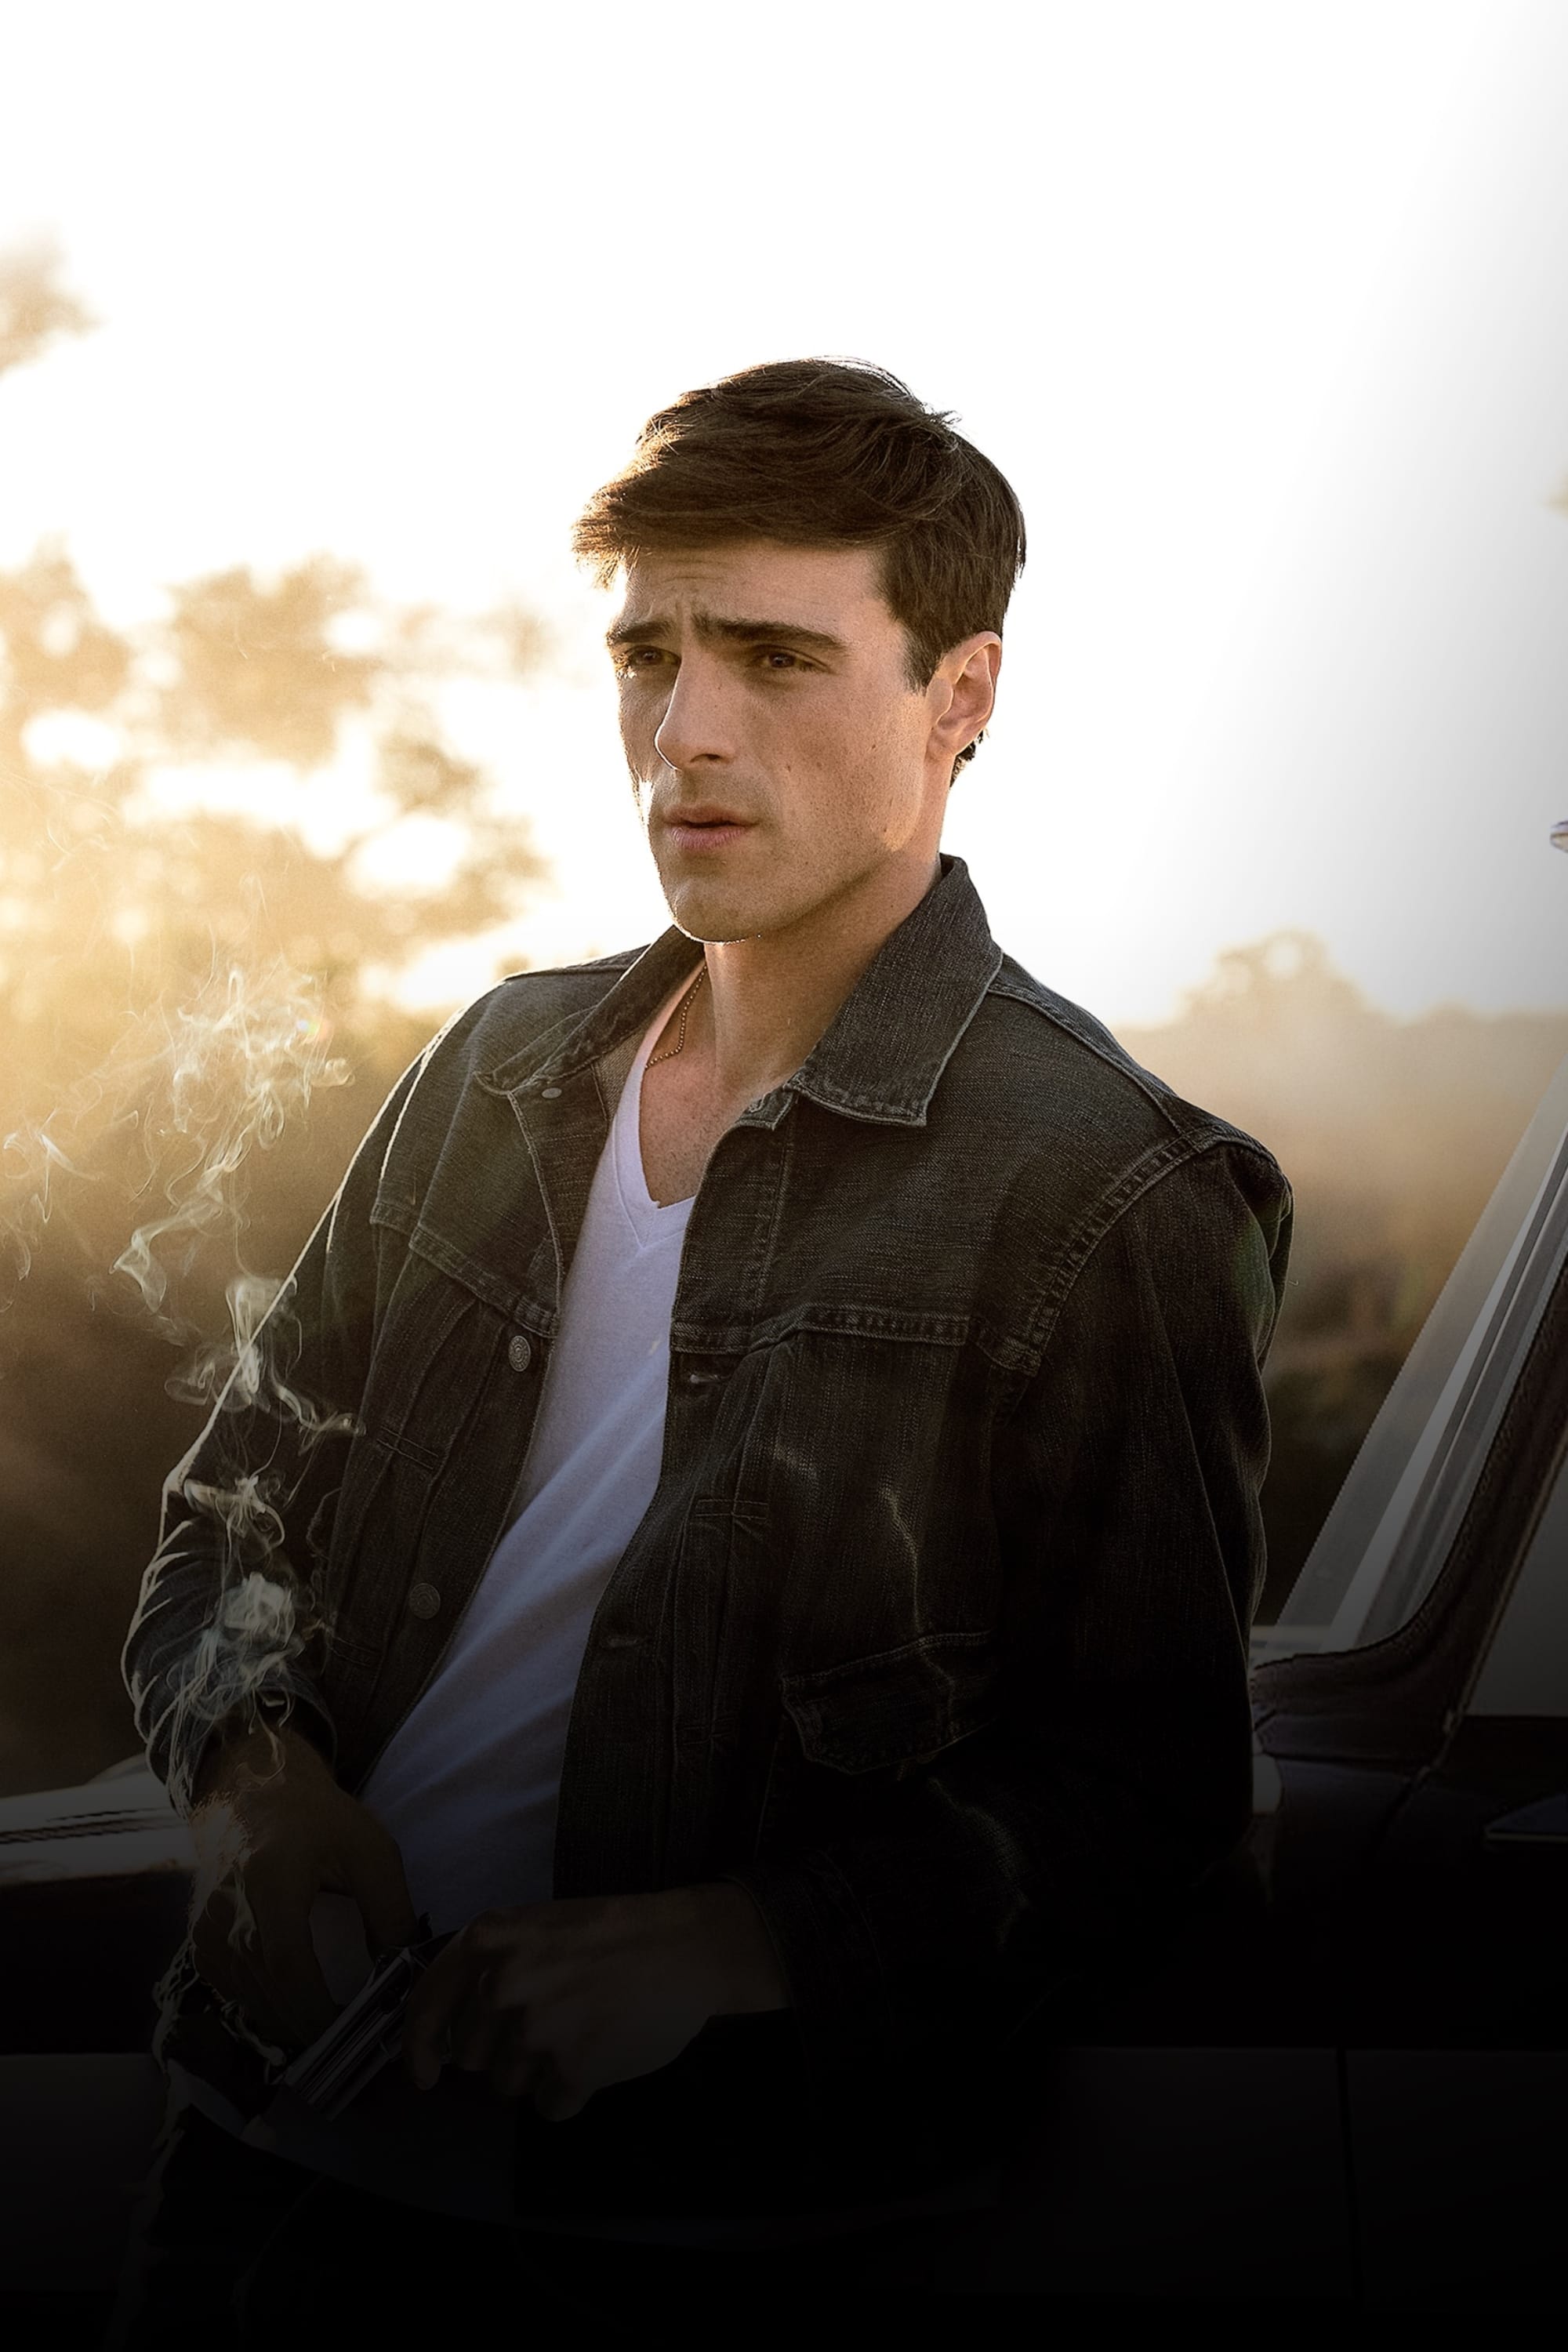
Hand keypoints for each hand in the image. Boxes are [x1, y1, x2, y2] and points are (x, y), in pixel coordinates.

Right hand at [188, 1720, 418, 2051]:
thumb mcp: (371, 1850)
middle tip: (355, 2042)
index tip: (351, 2034)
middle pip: (268, 1992)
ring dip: (291, 2022)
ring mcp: (206, 1932)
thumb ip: (390, 1911)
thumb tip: (403, 1973)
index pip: (287, 1964)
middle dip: (312, 2026)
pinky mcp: (201, 1944)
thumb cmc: (319, 1820)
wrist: (253, 1794)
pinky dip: (267, 2007)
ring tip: (335, 2026)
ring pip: (250, 2001)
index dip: (316, 2010)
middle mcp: (227, 1912)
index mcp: (271, 1883)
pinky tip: (298, 2003)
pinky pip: (235, 1993)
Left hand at [401, 1883, 786, 2119]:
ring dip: (538, 2071)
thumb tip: (453, 2030)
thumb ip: (491, 1966)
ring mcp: (535, 2030)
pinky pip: (548, 2107)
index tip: (425, 2075)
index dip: (419, 2047)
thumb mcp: (537, 1926)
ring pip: (507, 2085)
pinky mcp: (572, 2071)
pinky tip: (599, 2055)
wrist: (685, 1948)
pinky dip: (571, 2091)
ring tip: (580, 2032)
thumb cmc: (612, 1934)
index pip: (426, 2005)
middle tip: (550, 2022)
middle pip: (469, 2056)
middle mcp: (501, 1985)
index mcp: (487, 1941)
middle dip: (501, 2051)